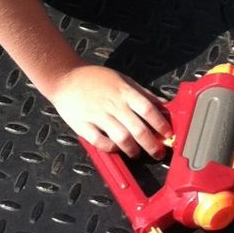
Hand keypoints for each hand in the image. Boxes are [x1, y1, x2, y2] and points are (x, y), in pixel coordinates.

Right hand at [50, 64, 171, 155]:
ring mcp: (97, 115)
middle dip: (151, 144)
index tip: (168, 134)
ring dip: (133, 150)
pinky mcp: (82, 125)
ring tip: (137, 154)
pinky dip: (110, 148)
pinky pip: (99, 142)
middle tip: (158, 153)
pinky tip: (116, 149)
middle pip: (137, 128)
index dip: (160, 124)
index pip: (148, 109)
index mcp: (124, 92)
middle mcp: (113, 104)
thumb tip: (162, 105)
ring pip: (121, 138)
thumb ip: (142, 93)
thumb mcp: (123, 79)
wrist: (65, 78)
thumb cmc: (96, 79)